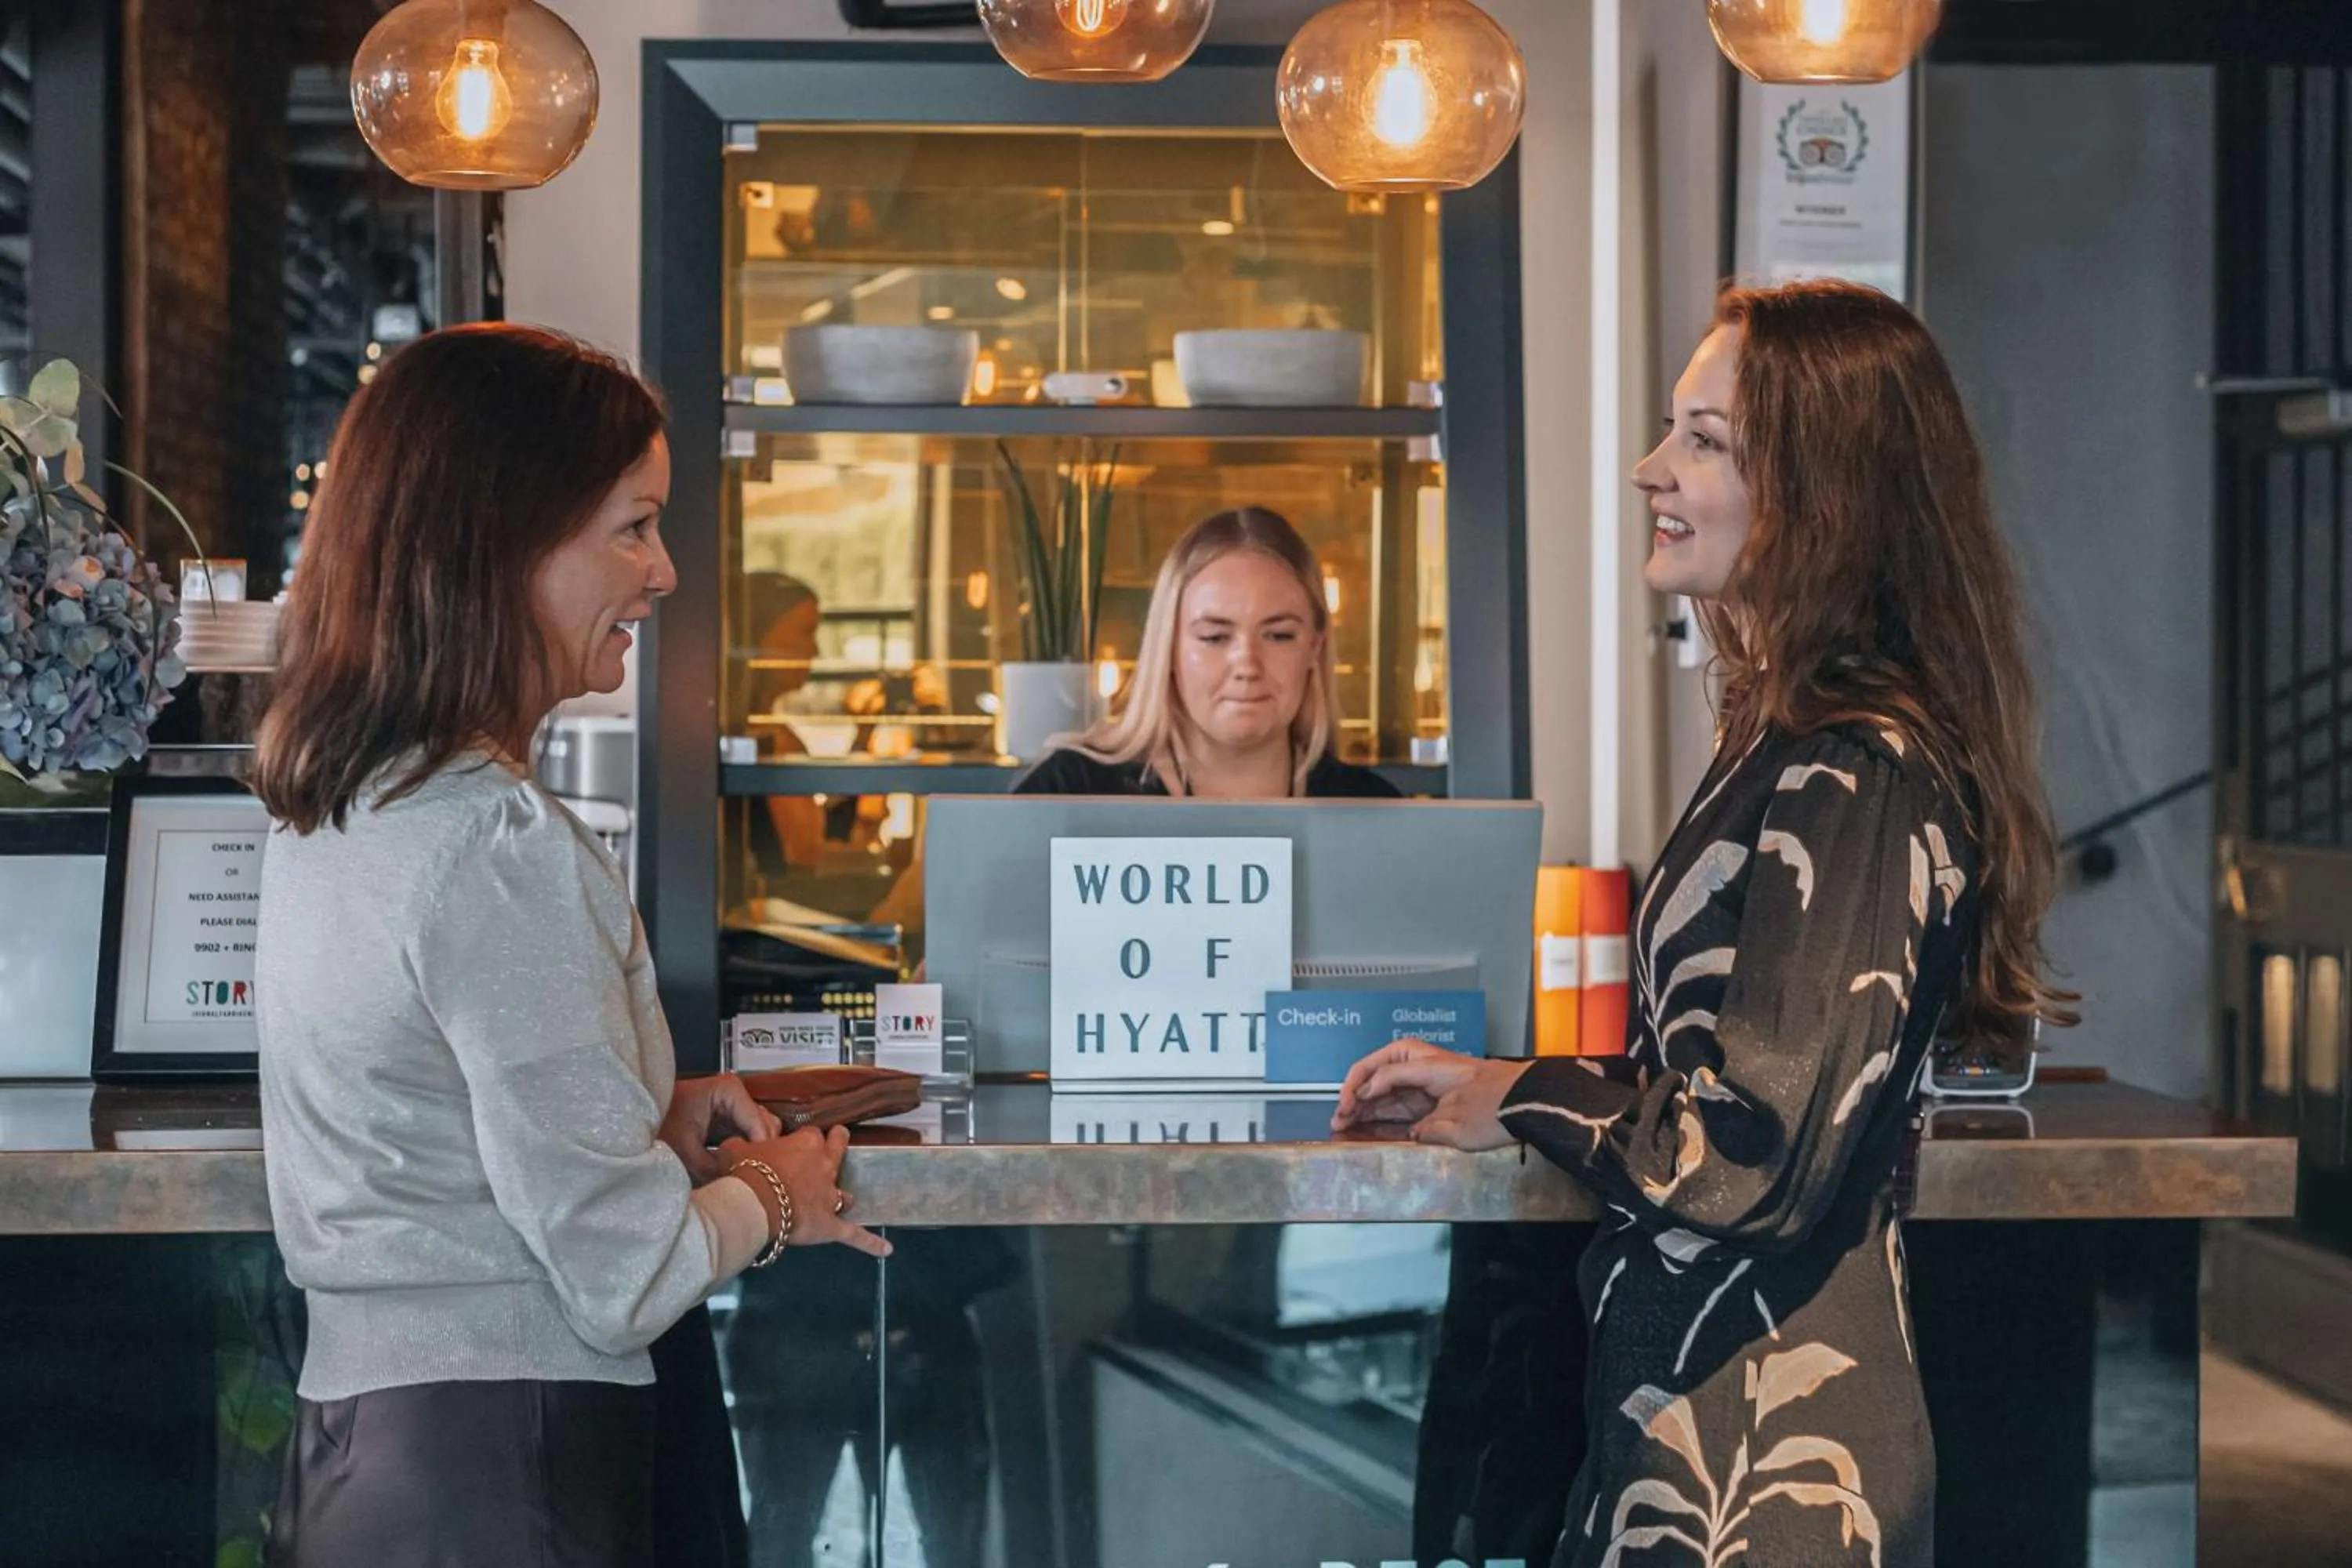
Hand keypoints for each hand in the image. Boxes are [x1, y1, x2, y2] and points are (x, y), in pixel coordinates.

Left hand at [659, 1075, 780, 1185]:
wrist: (631, 1122)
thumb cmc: (655, 1126)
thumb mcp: (684, 1152)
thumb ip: (716, 1171)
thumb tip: (742, 1190)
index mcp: (729, 1090)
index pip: (761, 1125)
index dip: (761, 1154)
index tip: (756, 1178)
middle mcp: (737, 1094)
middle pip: (766, 1126)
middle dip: (760, 1153)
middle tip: (749, 1179)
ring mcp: (733, 1107)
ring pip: (760, 1132)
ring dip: (753, 1154)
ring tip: (740, 1175)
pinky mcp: (727, 1120)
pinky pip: (747, 1137)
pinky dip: (744, 1153)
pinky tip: (733, 1169)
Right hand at [722, 1126, 892, 1258]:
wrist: (753, 1202)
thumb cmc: (745, 1172)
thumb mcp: (736, 1149)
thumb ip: (742, 1144)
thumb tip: (739, 1145)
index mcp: (805, 1144)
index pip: (810, 1134)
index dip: (804, 1139)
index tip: (795, 1142)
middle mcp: (823, 1166)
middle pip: (838, 1149)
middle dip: (839, 1142)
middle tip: (840, 1136)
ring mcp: (830, 1196)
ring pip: (845, 1195)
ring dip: (842, 1197)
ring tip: (842, 1200)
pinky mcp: (831, 1225)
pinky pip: (854, 1235)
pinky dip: (870, 1243)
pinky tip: (887, 1250)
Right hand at [1332, 1040, 1529, 1151]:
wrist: (1527, 1101)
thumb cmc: (1496, 1102)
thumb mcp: (1455, 1121)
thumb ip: (1424, 1128)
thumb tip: (1409, 1132)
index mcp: (1422, 1062)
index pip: (1378, 1073)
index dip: (1358, 1092)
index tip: (1347, 1110)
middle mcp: (1421, 1067)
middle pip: (1376, 1077)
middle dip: (1355, 1097)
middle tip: (1338, 1118)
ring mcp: (1426, 1083)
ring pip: (1385, 1091)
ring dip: (1364, 1106)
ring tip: (1344, 1122)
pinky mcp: (1432, 1099)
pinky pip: (1399, 1103)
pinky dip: (1381, 1112)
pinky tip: (1367, 1123)